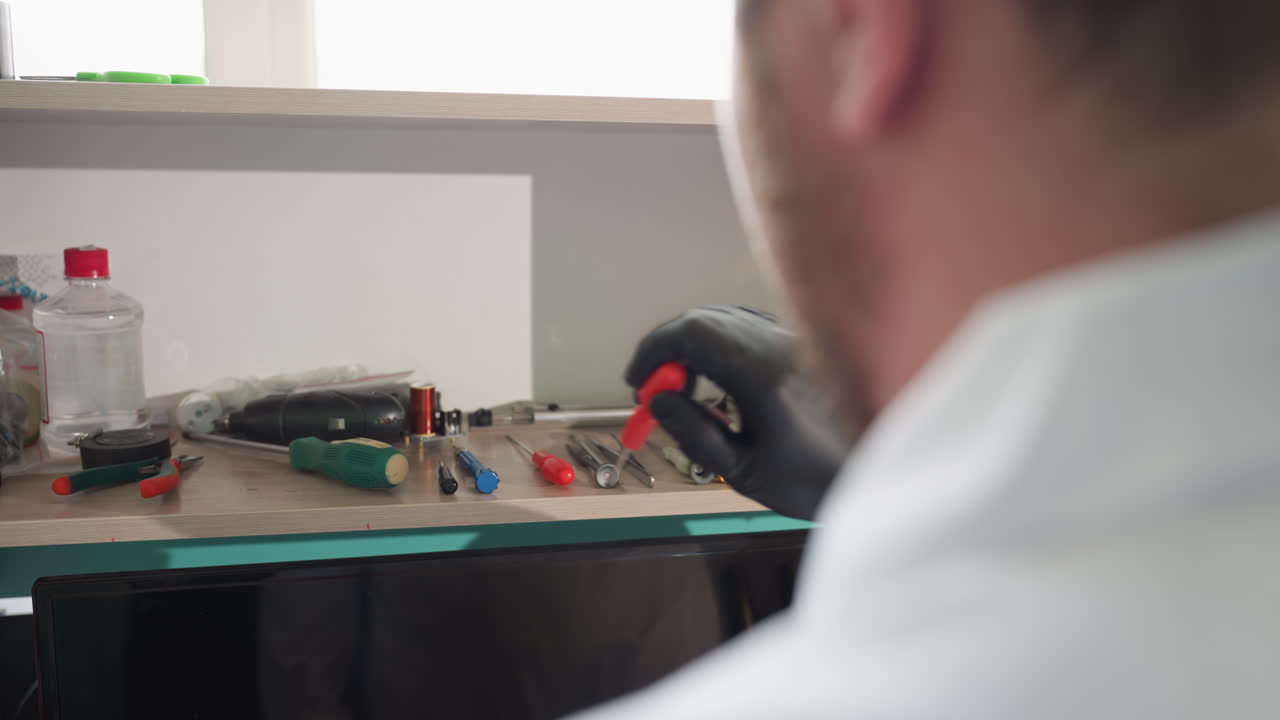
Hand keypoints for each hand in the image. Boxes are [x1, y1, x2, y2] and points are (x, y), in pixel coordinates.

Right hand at [625, 306, 850, 519]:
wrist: (879, 474)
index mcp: (759, 374)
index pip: (689, 335)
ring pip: (726, 319)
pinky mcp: (803, 345)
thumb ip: (694, 432)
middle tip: (652, 389)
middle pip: (704, 320)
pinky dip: (721, 343)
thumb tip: (657, 400)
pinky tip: (718, 378)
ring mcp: (792, 340)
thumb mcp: (742, 471)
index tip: (637, 384)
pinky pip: (750, 326)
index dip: (653, 353)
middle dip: (668, 348)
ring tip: (682, 388)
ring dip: (693, 344)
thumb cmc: (814, 482)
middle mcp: (776, 345)